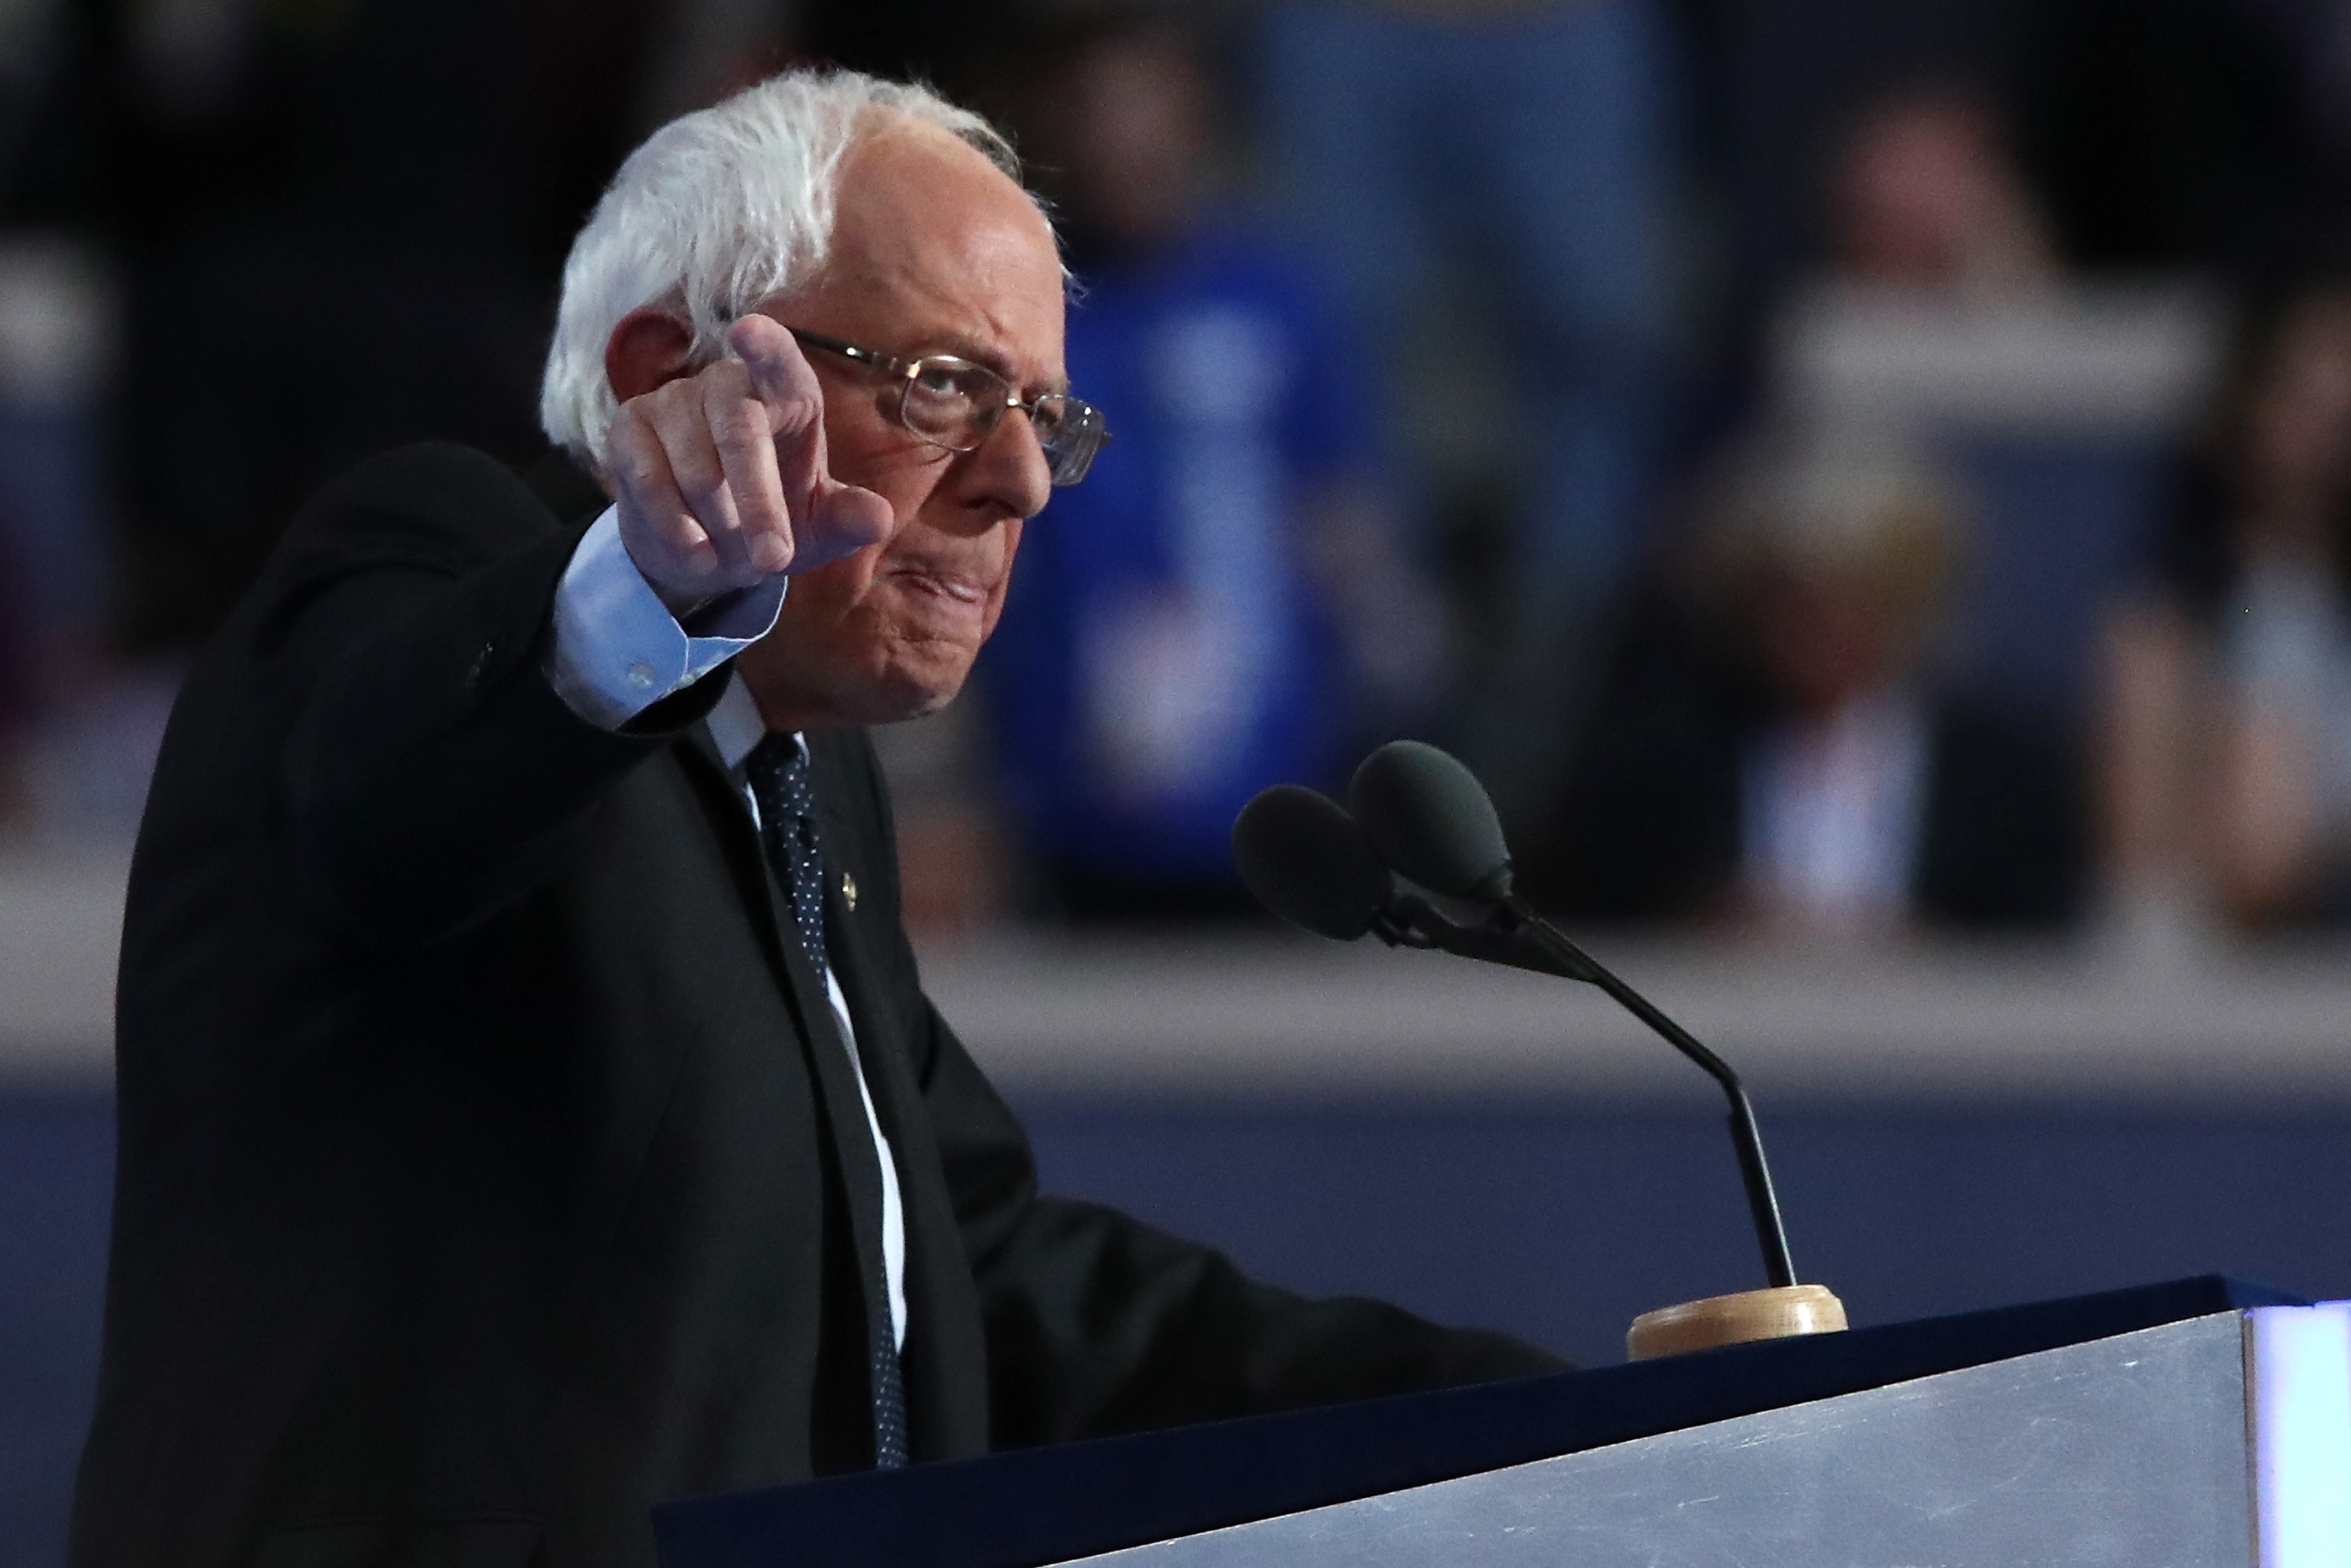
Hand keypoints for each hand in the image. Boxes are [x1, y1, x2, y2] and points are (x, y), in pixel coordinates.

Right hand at [605, 315, 892, 614]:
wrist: (704, 544)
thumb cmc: (775, 518)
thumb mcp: (819, 527)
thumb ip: (848, 518)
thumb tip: (878, 518)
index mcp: (785, 391)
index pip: (778, 357)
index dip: (764, 344)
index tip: (748, 332)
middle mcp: (725, 383)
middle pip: (739, 431)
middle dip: (759, 504)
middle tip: (774, 562)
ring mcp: (672, 400)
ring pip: (696, 468)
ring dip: (720, 526)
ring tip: (731, 553)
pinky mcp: (629, 428)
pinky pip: (649, 480)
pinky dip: (676, 528)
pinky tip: (695, 551)